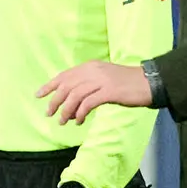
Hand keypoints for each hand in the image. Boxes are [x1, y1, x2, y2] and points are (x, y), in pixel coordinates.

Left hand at [37, 61, 151, 124]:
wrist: (148, 82)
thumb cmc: (126, 83)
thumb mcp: (104, 78)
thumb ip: (88, 87)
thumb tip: (71, 105)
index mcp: (90, 66)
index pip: (64, 75)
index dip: (50, 85)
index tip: (38, 95)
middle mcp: (93, 71)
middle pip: (67, 86)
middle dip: (55, 101)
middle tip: (49, 113)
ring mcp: (101, 80)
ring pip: (75, 96)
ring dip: (66, 110)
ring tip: (63, 121)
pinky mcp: (109, 91)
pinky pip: (88, 103)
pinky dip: (80, 113)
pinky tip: (78, 121)